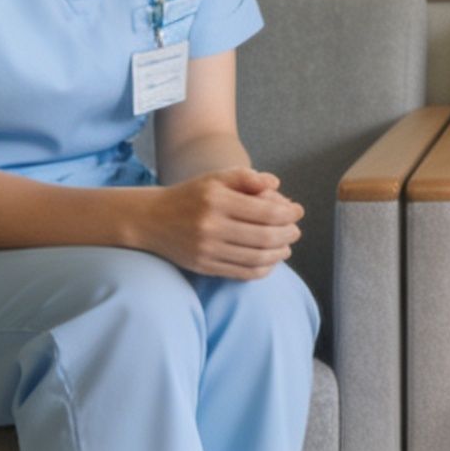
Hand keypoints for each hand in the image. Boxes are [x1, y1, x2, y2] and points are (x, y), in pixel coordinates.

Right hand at [139, 168, 303, 279]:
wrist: (152, 219)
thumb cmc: (191, 195)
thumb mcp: (216, 178)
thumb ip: (246, 177)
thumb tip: (276, 183)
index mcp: (217, 199)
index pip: (266, 212)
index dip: (289, 213)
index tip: (298, 211)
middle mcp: (211, 226)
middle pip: (265, 237)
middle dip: (288, 234)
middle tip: (296, 230)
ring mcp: (207, 249)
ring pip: (256, 258)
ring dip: (279, 253)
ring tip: (286, 246)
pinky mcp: (204, 266)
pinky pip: (242, 273)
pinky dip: (262, 269)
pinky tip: (270, 261)